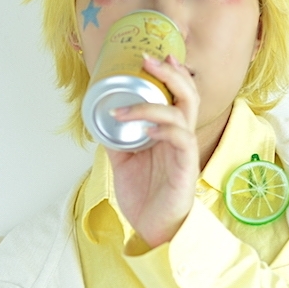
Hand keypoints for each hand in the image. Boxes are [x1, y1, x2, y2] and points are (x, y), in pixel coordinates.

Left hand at [107, 53, 200, 247]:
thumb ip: (118, 140)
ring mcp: (184, 151)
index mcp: (169, 133)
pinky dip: (163, 128)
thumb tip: (100, 119)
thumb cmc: (146, 197)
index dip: (171, 73)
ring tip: (125, 107)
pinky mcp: (185, 168)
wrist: (152, 230)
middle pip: (187, 95)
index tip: (153, 57)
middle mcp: (180, 137)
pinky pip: (180, 139)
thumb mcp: (124, 162)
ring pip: (182, 113)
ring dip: (152, 104)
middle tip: (147, 60)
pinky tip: (146, 129)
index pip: (178, 95)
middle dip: (170, 73)